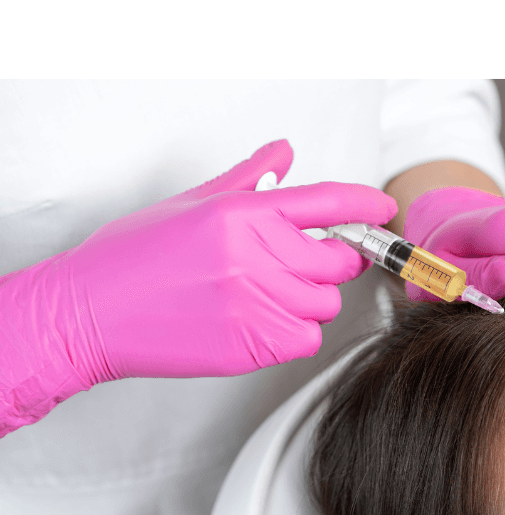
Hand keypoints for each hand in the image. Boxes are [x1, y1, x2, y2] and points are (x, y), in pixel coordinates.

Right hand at [10, 140, 397, 385]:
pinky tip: (259, 323)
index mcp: (242, 214)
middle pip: (340, 262)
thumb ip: (248, 181)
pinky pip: (307, 339)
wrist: (91, 313)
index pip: (328, 204)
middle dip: (335, 263)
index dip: (366, 205)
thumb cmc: (134, 258)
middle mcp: (255, 255)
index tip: (386, 210)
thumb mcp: (191, 204)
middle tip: (305, 264)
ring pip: (325, 304)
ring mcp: (256, 302)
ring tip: (265, 296)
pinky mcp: (254, 344)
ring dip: (309, 301)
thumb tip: (284, 154)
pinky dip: (294, 333)